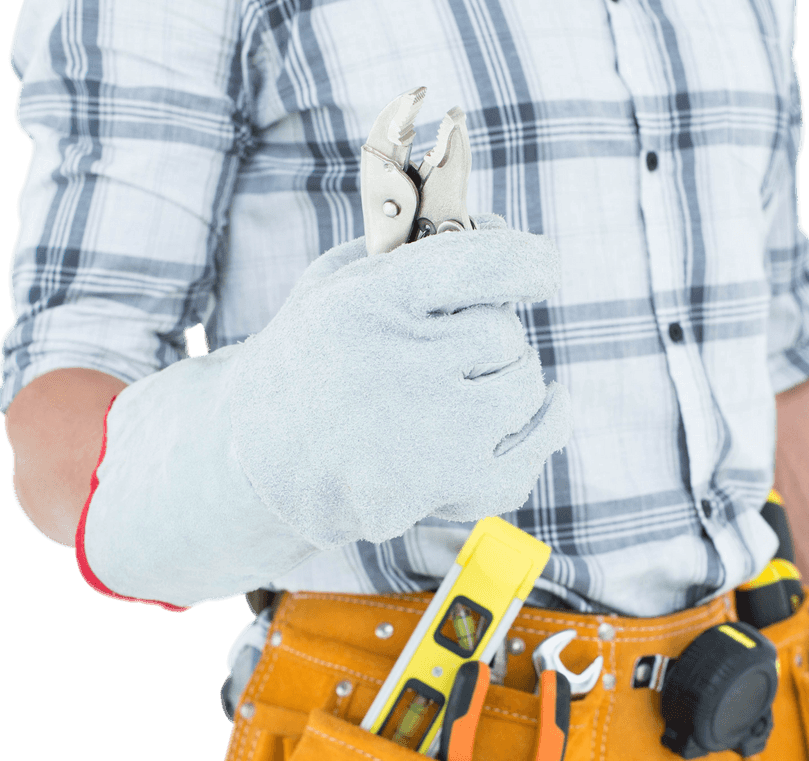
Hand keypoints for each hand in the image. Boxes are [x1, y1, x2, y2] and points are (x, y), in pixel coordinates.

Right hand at [231, 214, 570, 544]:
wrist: (259, 465)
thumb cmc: (307, 362)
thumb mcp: (333, 285)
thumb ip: (407, 248)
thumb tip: (498, 225)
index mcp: (372, 304)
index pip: (483, 264)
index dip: (527, 261)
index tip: (543, 266)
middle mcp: (403, 369)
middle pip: (503, 333)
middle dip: (491, 333)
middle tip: (460, 342)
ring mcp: (429, 436)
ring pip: (524, 387)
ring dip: (510, 379)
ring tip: (474, 380)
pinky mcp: (445, 488)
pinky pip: (527, 457)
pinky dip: (543, 430)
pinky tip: (549, 408)